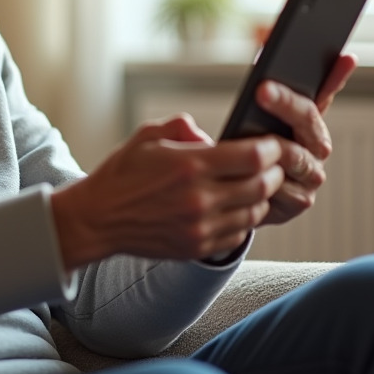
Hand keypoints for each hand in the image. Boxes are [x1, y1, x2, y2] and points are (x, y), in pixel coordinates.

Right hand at [50, 115, 283, 270]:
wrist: (98, 218)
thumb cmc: (122, 174)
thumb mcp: (147, 135)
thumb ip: (182, 126)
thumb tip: (210, 135)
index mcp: (189, 166)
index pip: (252, 157)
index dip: (271, 149)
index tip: (272, 144)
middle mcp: (199, 199)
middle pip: (262, 186)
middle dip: (274, 172)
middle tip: (273, 164)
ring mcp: (200, 228)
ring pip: (255, 212)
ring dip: (261, 197)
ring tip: (255, 185)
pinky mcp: (197, 247)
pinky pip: (238, 235)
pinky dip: (244, 220)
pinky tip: (235, 208)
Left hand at [259, 52, 356, 225]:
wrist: (236, 194)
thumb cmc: (248, 145)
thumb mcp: (254, 114)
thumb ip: (268, 88)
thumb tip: (261, 53)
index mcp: (311, 121)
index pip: (326, 92)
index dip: (335, 76)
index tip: (341, 56)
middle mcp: (317, 147)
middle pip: (308, 121)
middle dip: (286, 103)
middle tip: (262, 88)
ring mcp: (311, 175)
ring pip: (294, 155)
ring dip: (271, 144)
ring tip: (248, 129)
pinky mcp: (298, 202)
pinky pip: (281, 186)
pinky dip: (263, 176)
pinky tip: (246, 167)